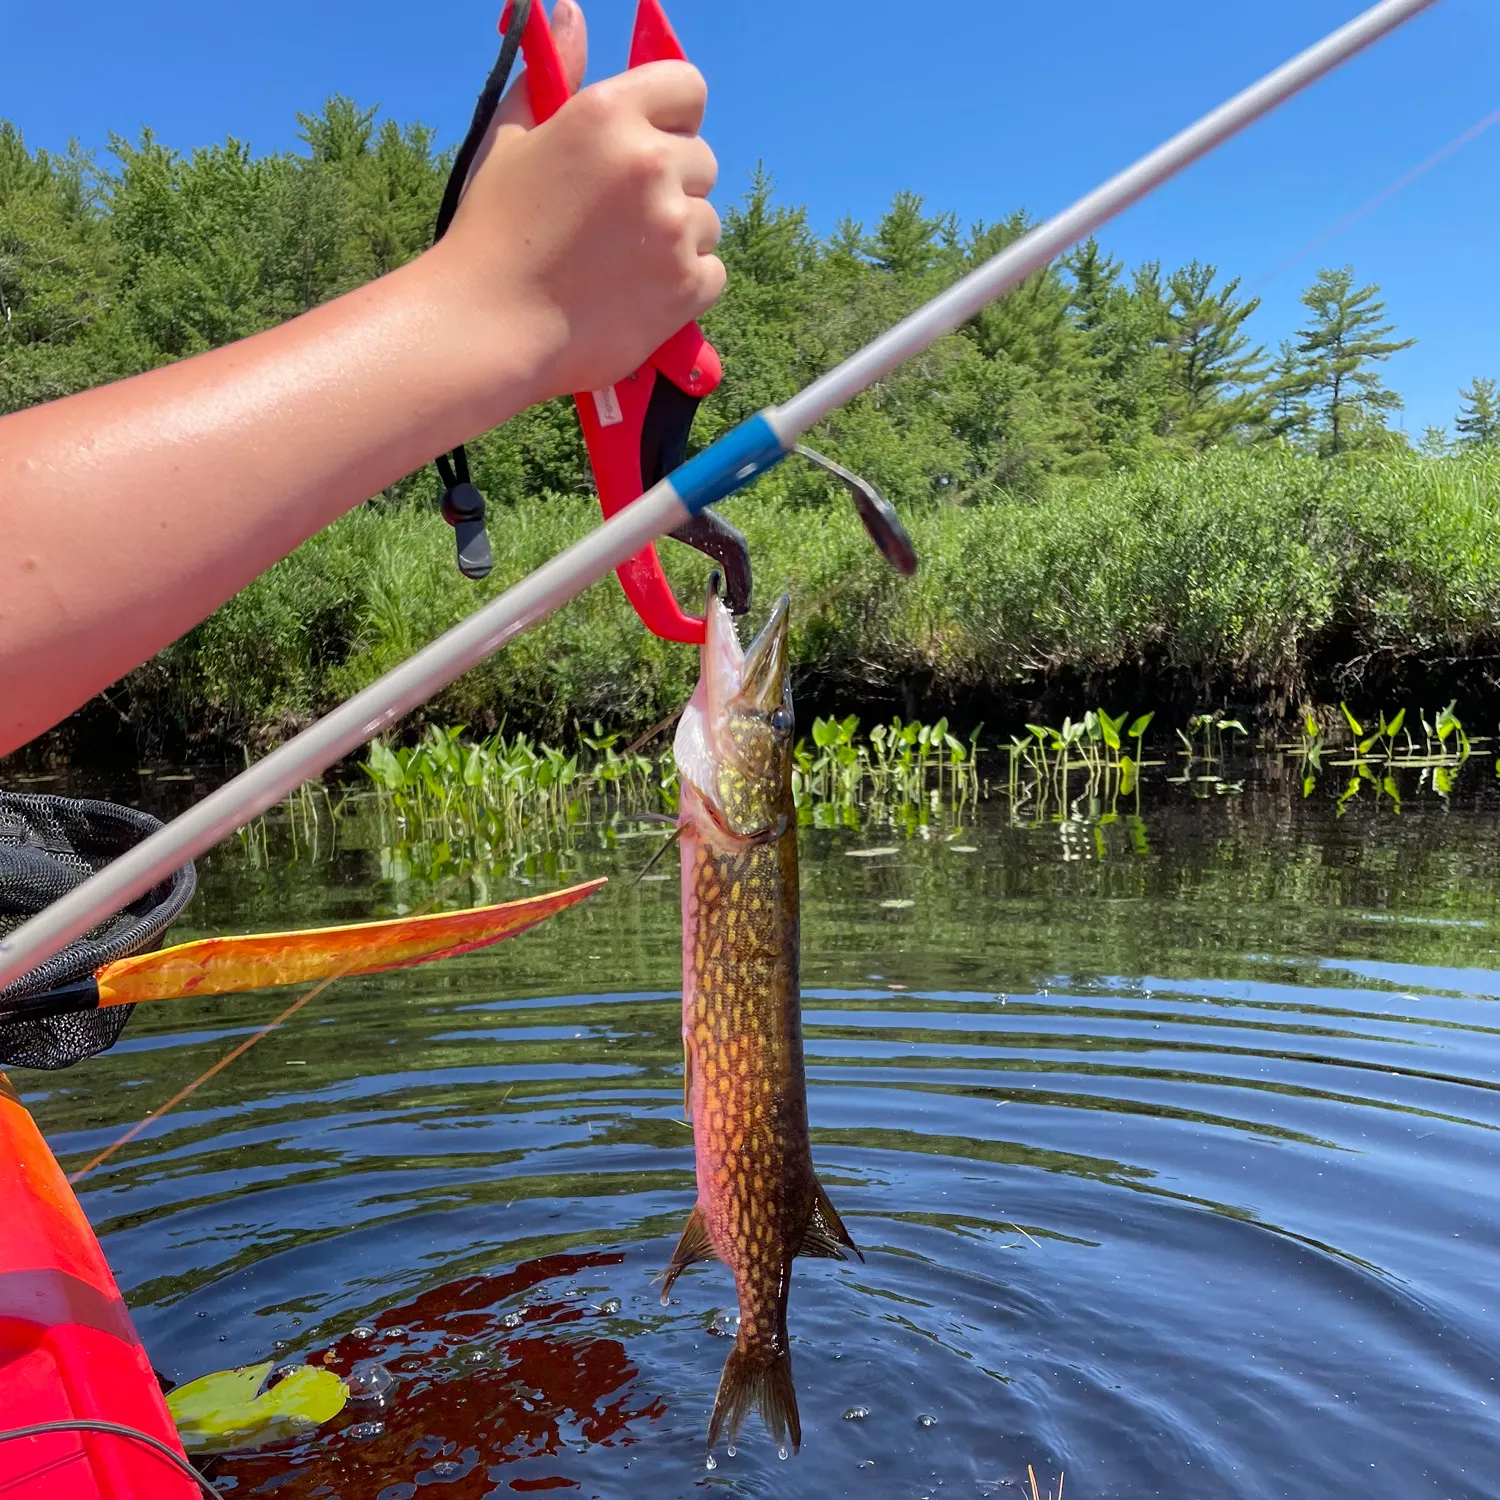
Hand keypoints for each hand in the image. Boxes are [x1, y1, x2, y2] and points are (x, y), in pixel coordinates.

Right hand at [428, 0, 723, 409]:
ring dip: (677, 239)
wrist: (488, 326)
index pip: (688, 87)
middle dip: (671, 185)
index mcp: (609, 114)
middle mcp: (650, 162)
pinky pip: (713, 273)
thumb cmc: (491, 233)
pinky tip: (637, 294)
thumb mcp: (512, 138)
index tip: (653, 143)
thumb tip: (570, 12)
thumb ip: (554, 75)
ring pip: (708, 221)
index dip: (674, 117)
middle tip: (619, 221)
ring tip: (620, 264)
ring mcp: (673, 226)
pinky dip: (685, 287)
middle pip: (701, 161)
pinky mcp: (687, 286)